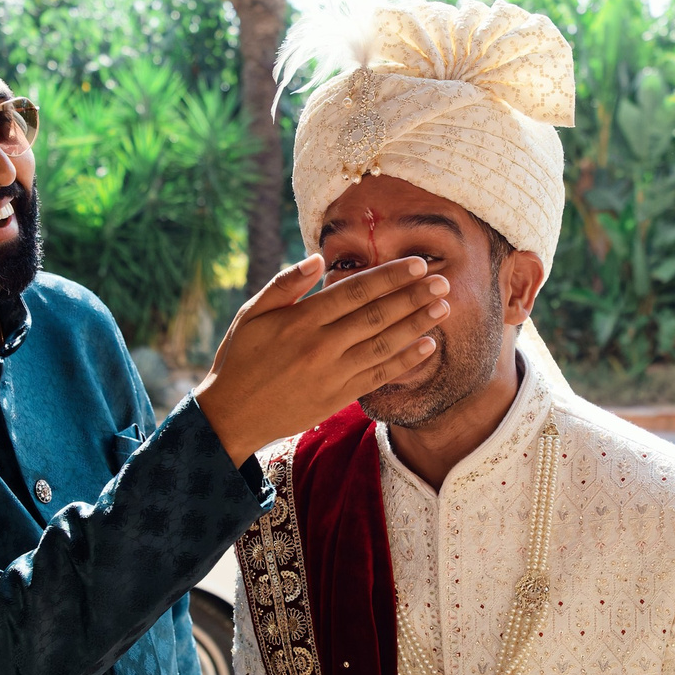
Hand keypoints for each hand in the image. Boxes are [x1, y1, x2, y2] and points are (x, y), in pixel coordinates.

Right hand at [194, 255, 449, 463]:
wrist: (231, 415)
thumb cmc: (240, 358)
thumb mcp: (251, 314)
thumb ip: (285, 284)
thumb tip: (317, 258)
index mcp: (300, 320)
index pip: (355, 292)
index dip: (389, 277)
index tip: (417, 264)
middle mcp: (320, 346)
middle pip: (376, 316)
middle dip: (413, 296)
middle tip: (443, 280)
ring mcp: (332, 374)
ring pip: (384, 345)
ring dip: (417, 325)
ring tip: (443, 307)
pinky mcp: (338, 397)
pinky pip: (379, 375)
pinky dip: (406, 361)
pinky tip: (428, 346)